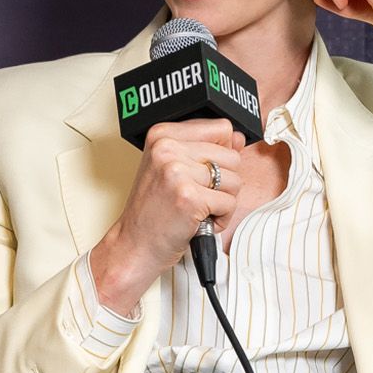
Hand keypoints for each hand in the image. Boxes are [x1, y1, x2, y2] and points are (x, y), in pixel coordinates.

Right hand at [90, 118, 244, 313]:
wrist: (135, 245)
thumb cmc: (154, 210)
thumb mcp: (174, 168)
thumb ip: (207, 149)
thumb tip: (237, 137)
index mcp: (163, 134)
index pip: (221, 127)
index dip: (221, 153)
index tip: (204, 171)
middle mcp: (167, 148)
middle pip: (232, 156)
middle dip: (224, 182)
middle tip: (199, 195)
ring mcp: (177, 171)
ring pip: (235, 180)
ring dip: (223, 200)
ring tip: (199, 208)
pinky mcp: (189, 197)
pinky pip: (229, 203)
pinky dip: (221, 218)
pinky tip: (199, 220)